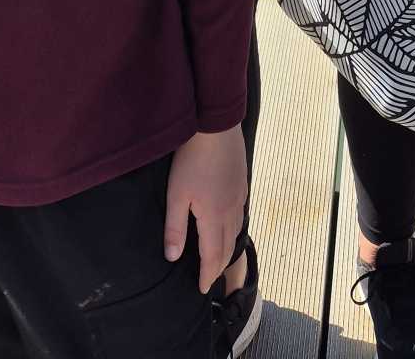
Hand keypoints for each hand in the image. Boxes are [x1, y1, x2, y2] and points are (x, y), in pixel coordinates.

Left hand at [165, 127, 246, 294]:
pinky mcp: (242, 181)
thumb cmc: (192, 160)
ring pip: (236, 229)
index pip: (213, 255)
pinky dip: (234, 227)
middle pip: (228, 246)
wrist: (216, 126)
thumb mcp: (176, 195)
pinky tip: (227, 222)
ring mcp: (239, 195)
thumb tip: (173, 257)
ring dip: (228, 247)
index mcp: (213, 217)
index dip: (207, 274)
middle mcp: (231, 210)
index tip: (202, 288)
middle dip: (219, 265)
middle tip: (210, 277)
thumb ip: (175, 228)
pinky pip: (240, 213)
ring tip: (218, 255)